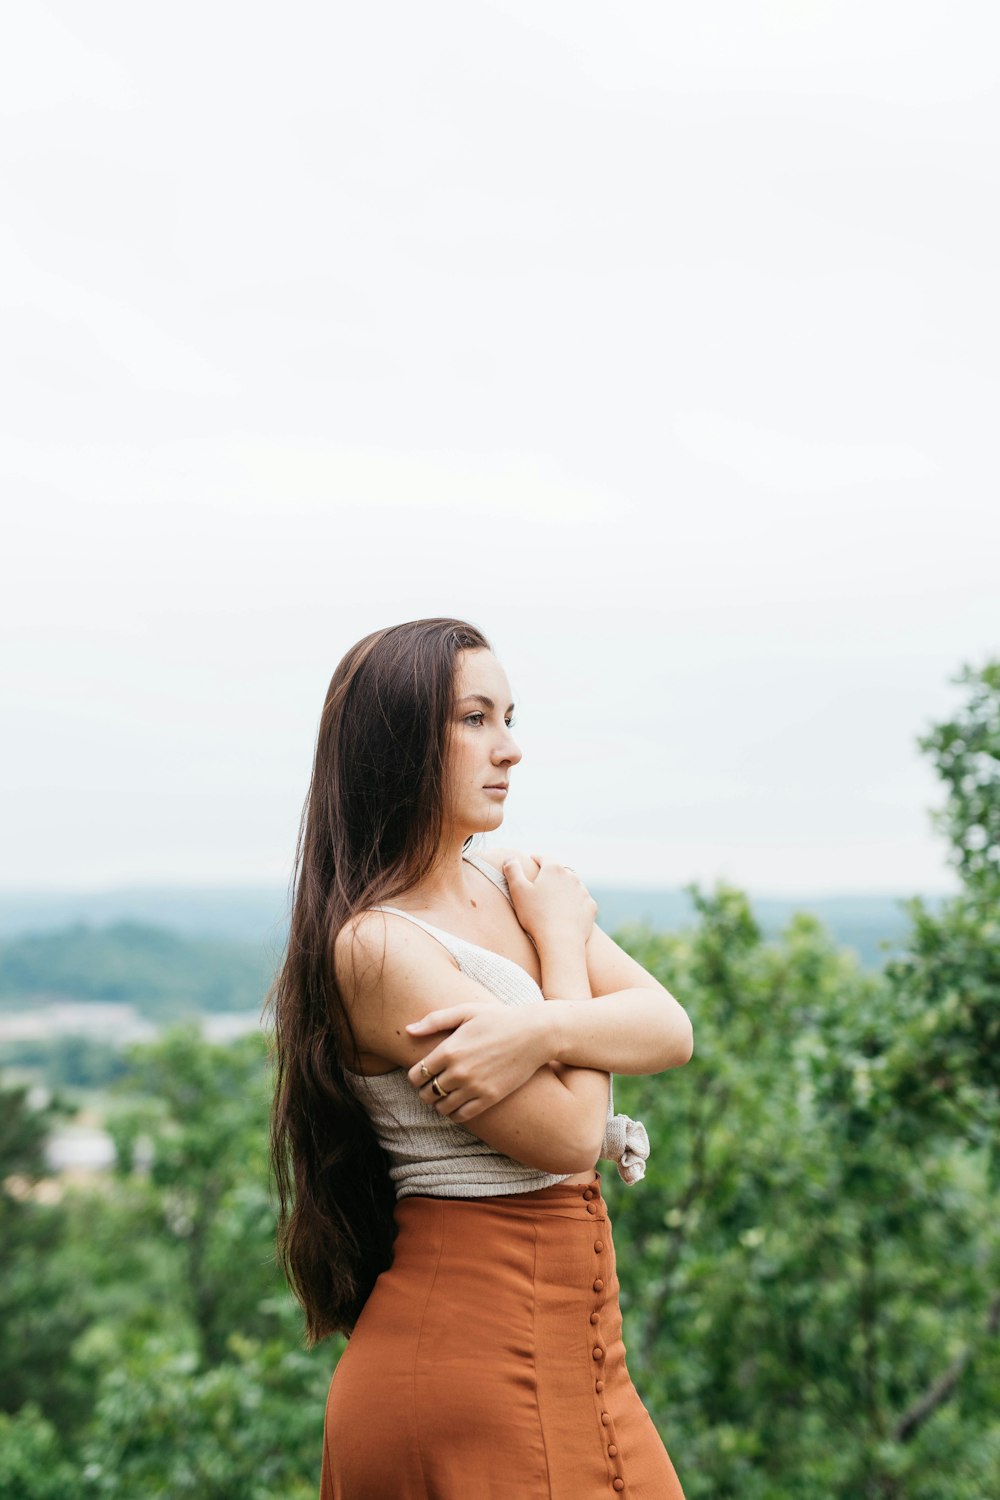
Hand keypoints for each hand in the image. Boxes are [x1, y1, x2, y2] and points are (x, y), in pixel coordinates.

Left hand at [405, 1001, 552, 1121]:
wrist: (534, 1033)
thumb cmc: (499, 1018)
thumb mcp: (466, 1011)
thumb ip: (435, 1021)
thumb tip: (408, 1030)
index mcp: (449, 1049)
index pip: (416, 1074)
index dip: (415, 1076)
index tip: (422, 1074)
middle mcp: (458, 1071)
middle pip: (426, 1093)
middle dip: (425, 1091)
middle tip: (433, 1085)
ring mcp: (474, 1087)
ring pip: (442, 1107)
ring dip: (439, 1103)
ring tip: (446, 1094)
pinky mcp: (490, 1098)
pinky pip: (462, 1116)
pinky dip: (455, 1113)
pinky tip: (458, 1104)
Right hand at [503, 854, 596, 948]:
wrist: (561, 940)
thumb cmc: (536, 915)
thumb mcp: (517, 890)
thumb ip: (512, 870)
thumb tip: (510, 858)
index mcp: (553, 869)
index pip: (544, 857)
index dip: (536, 858)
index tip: (531, 860)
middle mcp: (571, 876)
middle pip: (560, 870)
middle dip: (551, 873)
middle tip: (542, 881)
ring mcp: (583, 892)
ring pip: (572, 885)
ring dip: (564, 888)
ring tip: (555, 898)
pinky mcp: (590, 907)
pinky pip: (581, 901)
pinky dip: (575, 903)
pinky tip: (568, 911)